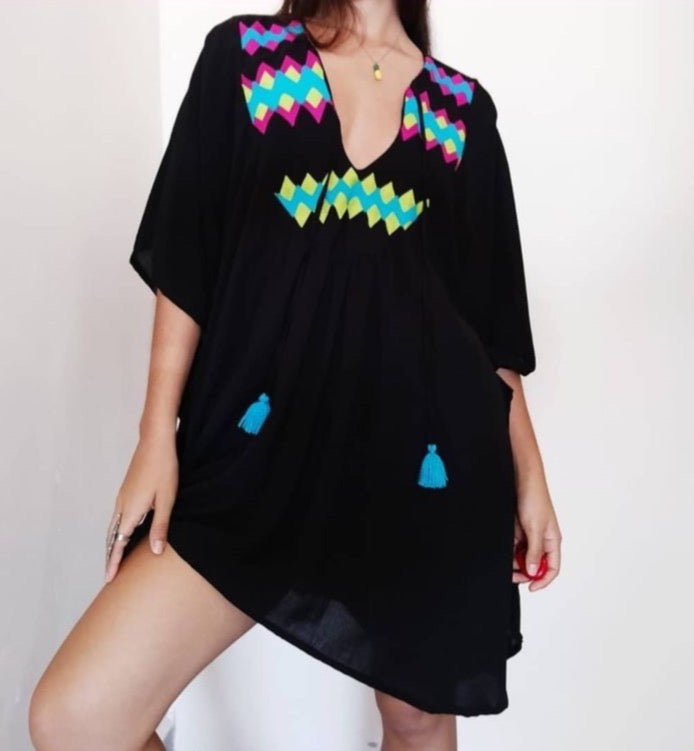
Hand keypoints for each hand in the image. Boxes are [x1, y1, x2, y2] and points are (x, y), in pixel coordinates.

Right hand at [104, 429, 178, 582]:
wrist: (155, 442)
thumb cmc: (164, 468)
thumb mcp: (167, 499)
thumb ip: (160, 526)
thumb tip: (155, 551)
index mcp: (131, 510)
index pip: (118, 542)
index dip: (114, 561)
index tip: (108, 578)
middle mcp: (122, 505)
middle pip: (111, 537)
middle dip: (110, 556)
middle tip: (109, 574)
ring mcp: (123, 497)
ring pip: (113, 526)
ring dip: (113, 543)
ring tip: (115, 558)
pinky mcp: (127, 490)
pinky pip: (118, 517)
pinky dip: (117, 531)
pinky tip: (125, 533)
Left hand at [512, 473, 560, 591]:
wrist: (521, 479)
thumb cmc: (535, 498)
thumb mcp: (535, 528)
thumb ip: (535, 551)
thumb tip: (534, 572)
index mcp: (552, 541)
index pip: (553, 568)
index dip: (543, 580)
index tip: (531, 588)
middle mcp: (542, 540)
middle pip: (536, 565)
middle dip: (526, 572)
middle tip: (513, 575)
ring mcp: (529, 535)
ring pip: (523, 556)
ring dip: (515, 562)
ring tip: (506, 564)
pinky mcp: (518, 529)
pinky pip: (514, 546)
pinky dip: (509, 551)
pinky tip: (503, 552)